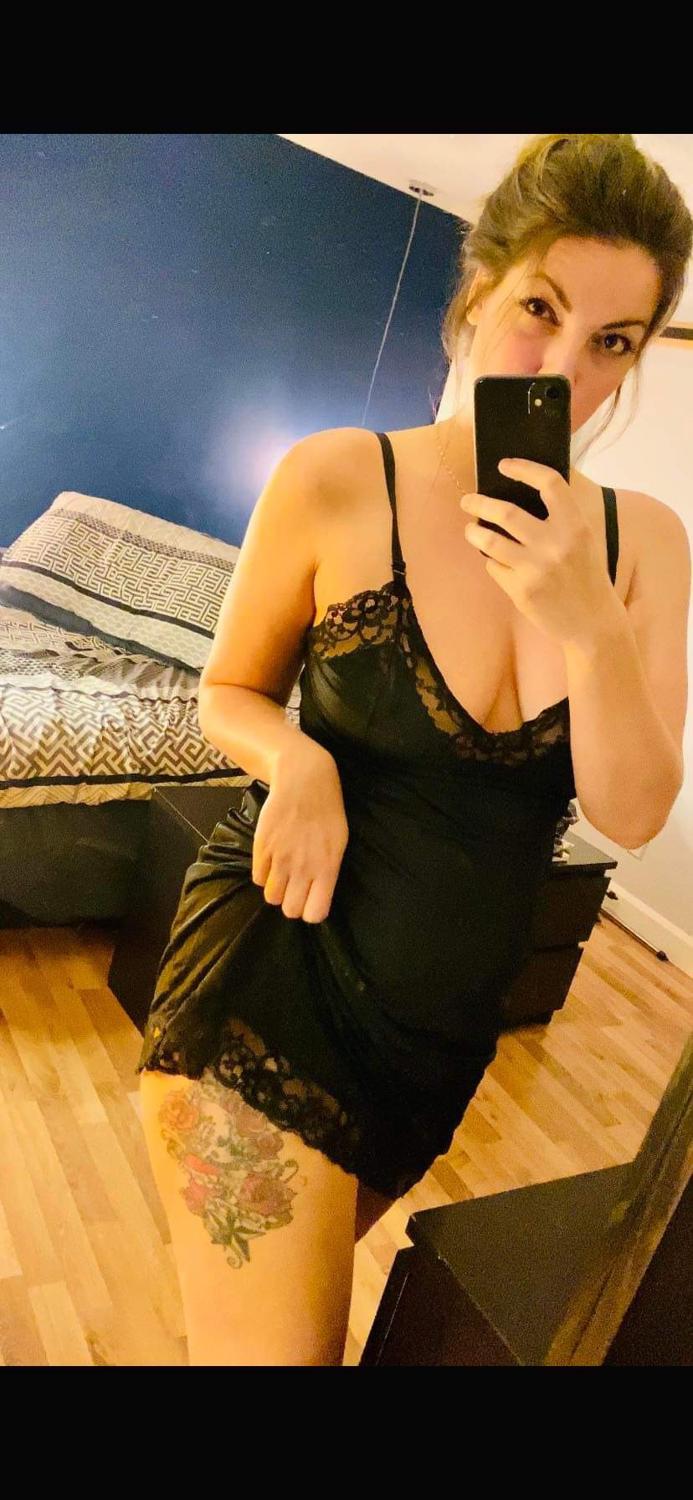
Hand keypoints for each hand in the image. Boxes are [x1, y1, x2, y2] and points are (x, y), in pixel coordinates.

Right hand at [252, 744, 348, 923]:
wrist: (303, 780)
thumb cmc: (327, 812)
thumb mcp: (339, 843)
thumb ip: (328, 871)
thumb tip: (318, 896)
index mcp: (327, 868)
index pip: (315, 914)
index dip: (311, 911)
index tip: (310, 901)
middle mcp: (304, 868)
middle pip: (289, 910)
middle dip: (291, 902)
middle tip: (294, 887)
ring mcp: (281, 858)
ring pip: (271, 897)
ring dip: (276, 889)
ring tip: (282, 873)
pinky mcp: (262, 848)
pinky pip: (258, 879)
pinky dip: (264, 873)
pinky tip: (273, 859)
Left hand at [460, 457, 617, 648]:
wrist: (593, 623)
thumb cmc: (587, 576)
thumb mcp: (585, 540)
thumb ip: (561, 517)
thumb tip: (521, 491)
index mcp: (576, 525)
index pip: (549, 483)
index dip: (524, 468)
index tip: (504, 465)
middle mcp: (555, 544)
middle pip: (506, 512)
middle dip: (479, 503)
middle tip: (467, 500)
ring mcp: (536, 569)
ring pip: (489, 540)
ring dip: (473, 532)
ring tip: (470, 529)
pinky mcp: (521, 591)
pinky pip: (494, 567)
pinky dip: (491, 561)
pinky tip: (496, 561)